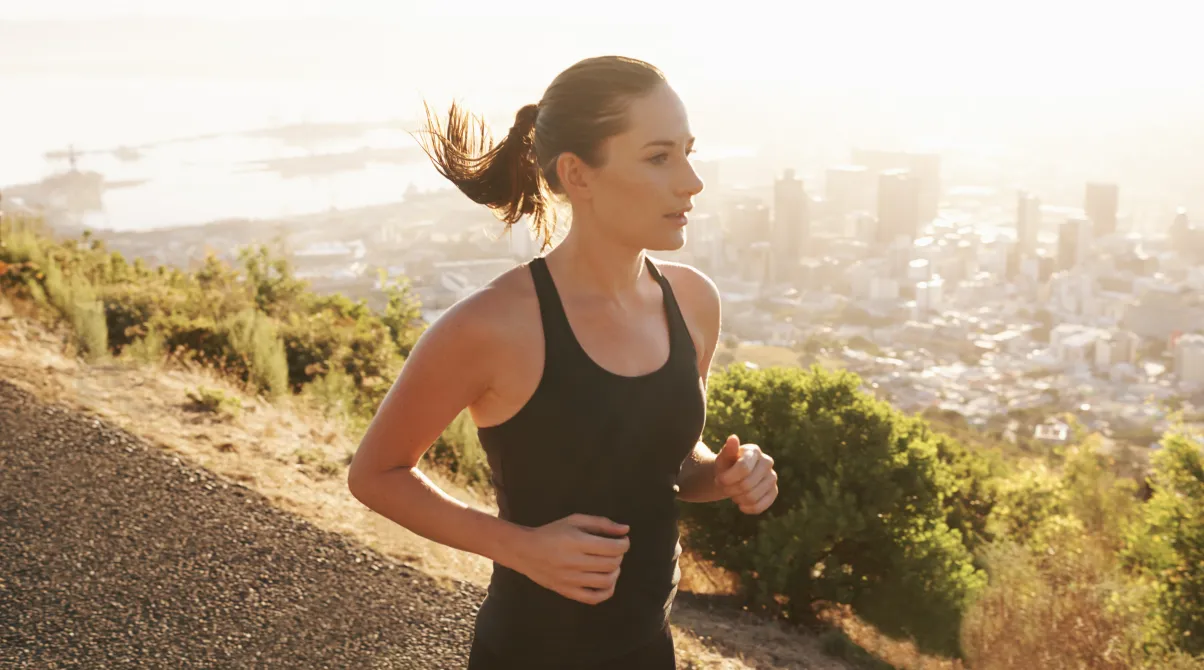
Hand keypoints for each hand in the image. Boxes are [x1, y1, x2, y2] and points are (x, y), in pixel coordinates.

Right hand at [513, 513, 629, 604]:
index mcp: (576, 542)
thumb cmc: (552, 533)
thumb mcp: (575, 521)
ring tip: (611, 564)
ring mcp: (571, 580)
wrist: (526, 552)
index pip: (612, 548)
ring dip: (616, 572)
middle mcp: (574, 562)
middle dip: (619, 556)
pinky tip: (606, 580)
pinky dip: (607, 591)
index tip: (622, 541)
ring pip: (606, 582)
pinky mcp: (567, 592)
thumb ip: (601, 523)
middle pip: (611, 564)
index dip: (624, 544)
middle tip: (614, 550)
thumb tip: (625, 530)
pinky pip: (594, 598)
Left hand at [714, 434, 777, 513]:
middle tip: (724, 487)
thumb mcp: (723, 458)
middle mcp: (767, 462)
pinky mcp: (774, 491)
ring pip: (752, 497)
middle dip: (730, 490)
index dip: (728, 478)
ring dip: (737, 499)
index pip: (743, 468)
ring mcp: (772, 477)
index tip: (718, 481)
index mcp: (754, 451)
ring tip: (733, 493)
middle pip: (746, 485)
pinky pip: (761, 506)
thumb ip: (727, 450)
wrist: (732, 476)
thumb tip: (733, 438)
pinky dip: (748, 508)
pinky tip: (741, 505)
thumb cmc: (726, 465)